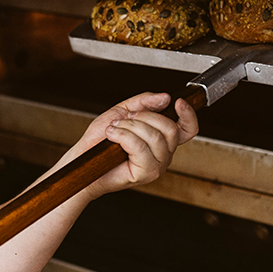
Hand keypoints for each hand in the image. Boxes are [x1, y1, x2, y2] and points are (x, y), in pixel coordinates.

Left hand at [74, 92, 198, 198]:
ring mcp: (157, 165)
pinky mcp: (146, 173)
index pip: (188, 129)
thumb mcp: (123, 111)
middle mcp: (164, 154)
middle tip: (125, 118)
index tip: (178, 102)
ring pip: (155, 137)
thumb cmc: (101, 140)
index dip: (188, 115)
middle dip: (144, 117)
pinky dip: (123, 136)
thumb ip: (145, 102)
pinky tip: (113, 136)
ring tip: (115, 128)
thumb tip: (165, 98)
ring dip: (129, 126)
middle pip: (170, 128)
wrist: (84, 158)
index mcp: (163, 139)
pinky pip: (140, 147)